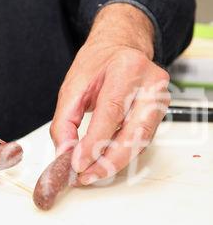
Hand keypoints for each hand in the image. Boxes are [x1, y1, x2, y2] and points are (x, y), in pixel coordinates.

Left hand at [50, 3, 169, 184]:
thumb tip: (64, 153)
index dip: (95, 143)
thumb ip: (64, 121)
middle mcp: (151, 83)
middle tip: (86, 176)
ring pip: (141, 141)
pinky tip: (104, 162)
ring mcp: (161, 98)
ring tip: (91, 174)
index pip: (111, 113)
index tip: (78, 164)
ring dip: (115, 163)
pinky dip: (122, 155)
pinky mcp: (160, 112)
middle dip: (108, 161)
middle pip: (134, 133)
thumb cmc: (97, 64)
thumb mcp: (72, 87)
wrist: (120, 47)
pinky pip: (141, 140)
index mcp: (127, 69)